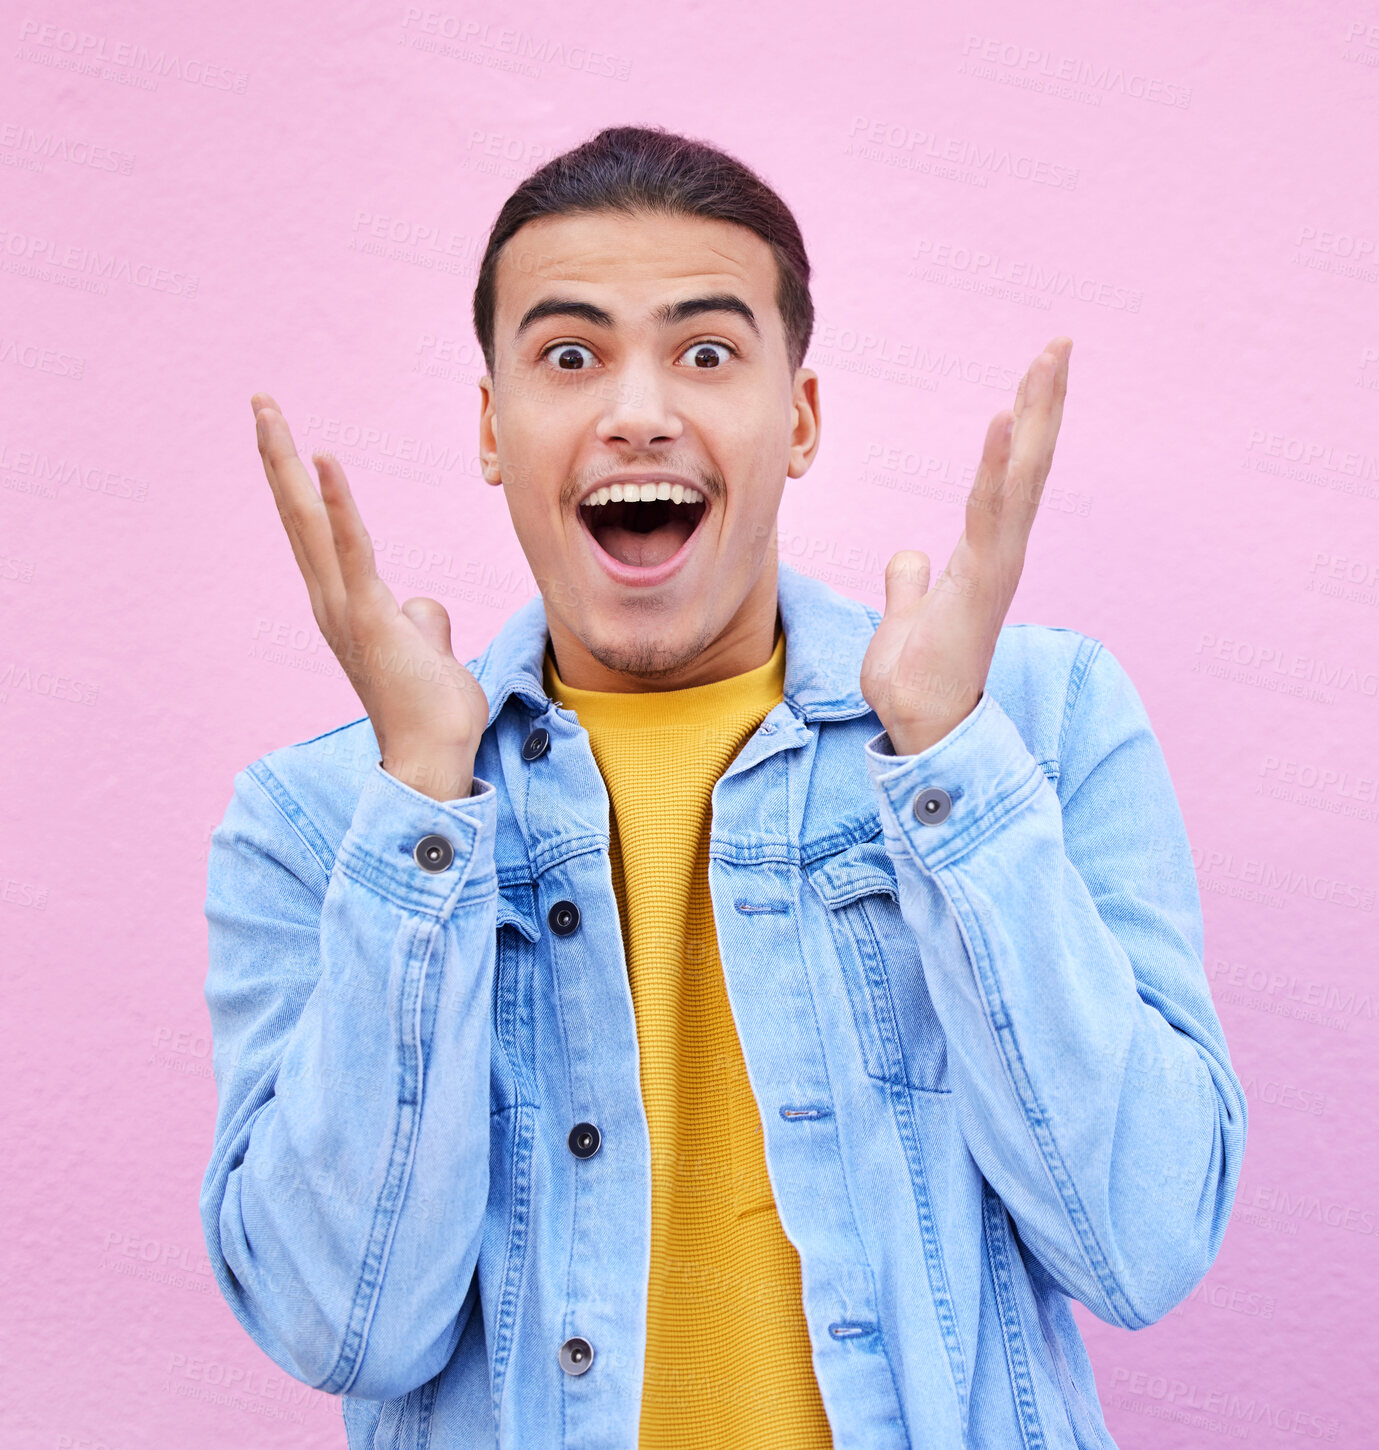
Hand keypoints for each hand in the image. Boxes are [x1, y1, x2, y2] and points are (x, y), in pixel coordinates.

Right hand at [252, 393, 488, 800]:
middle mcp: (332, 602)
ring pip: (309, 522)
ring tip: (270, 412)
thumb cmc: (431, 708)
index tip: (287, 435)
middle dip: (278, 456)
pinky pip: (350, 549)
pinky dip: (336, 504)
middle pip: (298, 515)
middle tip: (260, 402)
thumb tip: (420, 604)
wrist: (435, 754)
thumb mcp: (427, 649)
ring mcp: (344, 608)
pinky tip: (324, 459)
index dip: (301, 481)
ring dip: (288, 463)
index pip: (317, 531)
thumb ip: (421, 620)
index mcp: (346, 604)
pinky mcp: (367, 616)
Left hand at [860, 337, 1072, 756]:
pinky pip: (993, 512)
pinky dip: (1001, 464)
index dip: (1021, 427)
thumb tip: (910, 558)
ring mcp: (997, 566)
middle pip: (1027, 465)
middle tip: (1060, 344)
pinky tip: (1006, 418)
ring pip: (1022, 478)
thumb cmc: (917, 679)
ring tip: (1048, 360)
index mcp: (982, 556)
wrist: (919, 726)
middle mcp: (999, 554)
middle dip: (1043, 403)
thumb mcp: (903, 618)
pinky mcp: (984, 582)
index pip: (1004, 478)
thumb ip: (909, 585)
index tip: (1034, 376)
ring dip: (1036, 417)